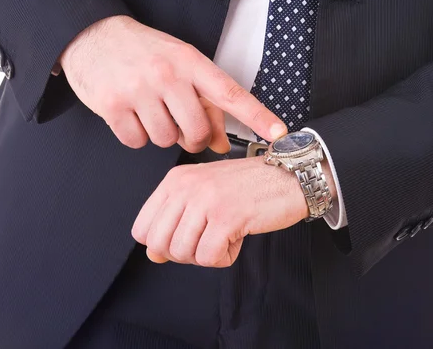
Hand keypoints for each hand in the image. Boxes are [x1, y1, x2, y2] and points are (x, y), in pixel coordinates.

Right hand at [59, 15, 286, 152]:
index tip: (279, 133)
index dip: (257, 116)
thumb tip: (220, 144)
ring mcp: (138, 90)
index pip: (230, 93)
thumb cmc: (141, 51)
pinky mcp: (113, 106)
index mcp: (189, 61)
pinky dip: (135, 135)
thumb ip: (202, 102)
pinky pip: (136, 142)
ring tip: (149, 110)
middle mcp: (166, 74)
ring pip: (166, 140)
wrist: (92, 34)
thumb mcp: (177, 65)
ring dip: (160, 134)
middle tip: (179, 124)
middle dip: (191, 137)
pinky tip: (130, 115)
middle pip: (196, 132)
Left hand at [131, 157, 335, 266]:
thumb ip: (175, 223)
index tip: (183, 239)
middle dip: (182, 254)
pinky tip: (236, 240)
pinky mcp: (227, 217)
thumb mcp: (204, 197)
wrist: (291, 176)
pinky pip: (209, 257)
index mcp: (176, 181)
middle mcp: (186, 187)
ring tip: (223, 237)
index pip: (142, 228)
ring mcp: (205, 201)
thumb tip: (154, 254)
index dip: (161, 244)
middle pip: (159, 245)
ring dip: (205, 255)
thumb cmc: (249, 186)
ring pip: (182, 253)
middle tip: (205, 242)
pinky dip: (224, 257)